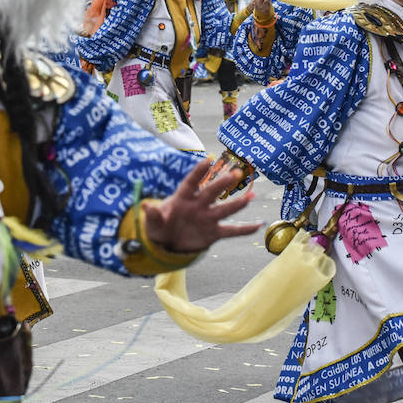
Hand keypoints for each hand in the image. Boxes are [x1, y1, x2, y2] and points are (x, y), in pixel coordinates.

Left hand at [143, 158, 260, 253]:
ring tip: (252, 196)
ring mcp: (207, 218)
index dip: (199, 171)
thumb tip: (144, 205)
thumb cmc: (160, 227)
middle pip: (211, 192)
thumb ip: (152, 216)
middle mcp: (198, 205)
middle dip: (222, 183)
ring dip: (238, 203)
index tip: (208, 159)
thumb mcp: (153, 224)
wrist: (168, 242)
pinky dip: (244, 229)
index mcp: (182, 198)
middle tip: (235, 172)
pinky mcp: (213, 233)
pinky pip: (231, 230)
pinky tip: (258, 225)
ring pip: (225, 209)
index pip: (191, 182)